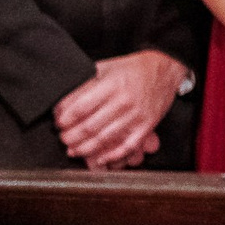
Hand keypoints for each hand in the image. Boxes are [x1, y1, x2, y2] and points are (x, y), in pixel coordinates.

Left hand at [53, 49, 186, 170]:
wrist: (165, 70)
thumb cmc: (134, 69)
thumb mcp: (106, 67)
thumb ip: (85, 83)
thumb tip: (62, 102)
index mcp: (111, 85)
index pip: (79, 108)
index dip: (64, 119)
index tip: (59, 122)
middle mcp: (123, 101)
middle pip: (88, 127)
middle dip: (70, 137)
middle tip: (63, 138)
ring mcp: (136, 115)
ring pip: (104, 139)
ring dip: (84, 148)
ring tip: (74, 149)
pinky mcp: (146, 126)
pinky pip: (126, 146)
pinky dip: (111, 155)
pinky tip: (100, 157)